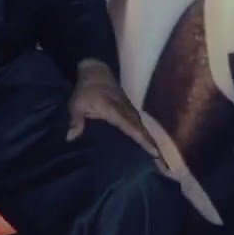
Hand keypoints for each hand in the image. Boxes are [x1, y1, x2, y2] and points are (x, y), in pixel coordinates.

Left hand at [66, 59, 169, 174]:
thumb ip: (76, 120)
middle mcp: (126, 111)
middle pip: (142, 130)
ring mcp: (129, 109)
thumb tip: (70, 137)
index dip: (142, 140)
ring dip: (150, 140)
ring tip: (159, 158)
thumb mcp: (77, 103)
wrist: (96, 70)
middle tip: (162, 163)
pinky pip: (139, 124)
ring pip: (142, 127)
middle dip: (152, 145)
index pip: (131, 128)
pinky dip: (145, 134)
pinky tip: (148, 144)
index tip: (154, 152)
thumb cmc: (86, 89)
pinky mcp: (128, 109)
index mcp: (115, 110)